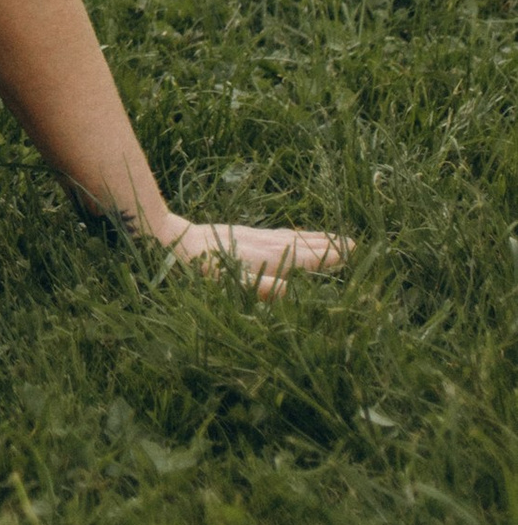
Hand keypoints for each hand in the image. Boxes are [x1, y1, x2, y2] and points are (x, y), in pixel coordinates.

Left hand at [153, 216, 352, 291]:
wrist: (170, 240)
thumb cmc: (196, 268)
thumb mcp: (225, 283)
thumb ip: (257, 287)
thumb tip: (287, 291)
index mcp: (265, 258)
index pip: (304, 256)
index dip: (328, 256)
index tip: (353, 253)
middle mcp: (263, 244)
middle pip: (302, 242)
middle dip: (329, 244)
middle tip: (355, 244)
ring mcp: (253, 236)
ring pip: (291, 236)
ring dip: (314, 237)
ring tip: (334, 237)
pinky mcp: (242, 233)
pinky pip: (278, 233)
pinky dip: (295, 234)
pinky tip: (294, 236)